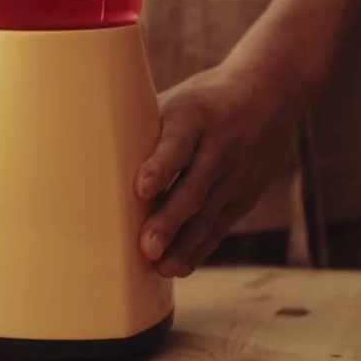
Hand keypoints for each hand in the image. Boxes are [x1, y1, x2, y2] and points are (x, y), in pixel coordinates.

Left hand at [135, 63, 299, 277]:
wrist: (270, 93)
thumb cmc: (203, 100)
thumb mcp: (178, 97)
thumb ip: (144, 124)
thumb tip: (90, 148)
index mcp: (196, 115)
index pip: (178, 143)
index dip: (160, 165)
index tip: (141, 188)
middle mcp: (220, 145)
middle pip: (194, 187)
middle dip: (170, 220)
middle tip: (146, 246)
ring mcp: (237, 173)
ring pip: (208, 214)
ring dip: (184, 243)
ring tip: (160, 267)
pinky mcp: (246, 195)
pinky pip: (220, 225)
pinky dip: (200, 248)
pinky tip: (179, 266)